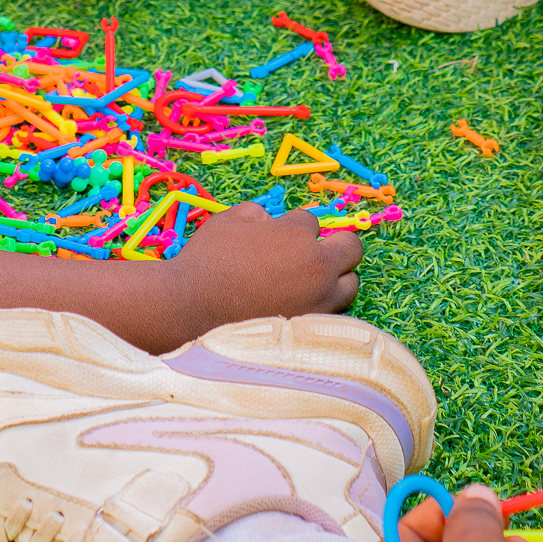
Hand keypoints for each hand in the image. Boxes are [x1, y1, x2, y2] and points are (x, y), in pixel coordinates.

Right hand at [164, 203, 361, 329]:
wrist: (191, 307)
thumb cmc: (207, 260)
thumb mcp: (229, 220)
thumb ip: (258, 214)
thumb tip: (271, 223)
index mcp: (298, 234)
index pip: (312, 223)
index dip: (293, 228)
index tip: (276, 239)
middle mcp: (317, 266)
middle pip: (351, 248)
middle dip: (334, 246)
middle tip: (311, 254)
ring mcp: (319, 300)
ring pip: (351, 284)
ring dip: (337, 278)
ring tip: (312, 282)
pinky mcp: (311, 327)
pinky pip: (335, 313)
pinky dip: (325, 305)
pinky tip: (304, 304)